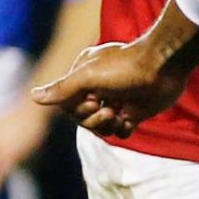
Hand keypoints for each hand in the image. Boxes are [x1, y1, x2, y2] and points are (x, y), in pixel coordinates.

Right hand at [30, 39, 188, 138]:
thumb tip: (34, 96)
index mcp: (83, 75)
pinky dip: (122, 130)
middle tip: (109, 109)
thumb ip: (63, 89)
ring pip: (100, 127)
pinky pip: (118, 131)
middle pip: (82, 119)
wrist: (165, 68)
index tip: (93, 101)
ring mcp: (115, 100)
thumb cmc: (126, 67)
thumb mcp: (90, 76)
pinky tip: (130, 121)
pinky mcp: (133, 112)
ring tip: (121, 115)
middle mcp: (97, 88)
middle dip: (94, 120)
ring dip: (108, 126)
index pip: (67, 104)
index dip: (78, 110)